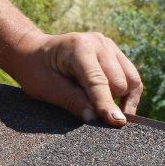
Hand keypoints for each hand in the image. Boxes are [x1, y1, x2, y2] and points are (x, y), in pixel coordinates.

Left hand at [8, 31, 142, 126]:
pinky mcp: (113, 51)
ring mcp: (108, 45)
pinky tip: (116, 104)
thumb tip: (95, 118)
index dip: (107, 104)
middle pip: (120, 81)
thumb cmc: (35, 70)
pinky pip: (131, 76)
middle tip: (93, 113)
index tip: (116, 122)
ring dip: (122, 98)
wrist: (32, 51)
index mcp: (78, 48)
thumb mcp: (46, 89)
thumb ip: (72, 101)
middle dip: (110, 101)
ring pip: (131, 79)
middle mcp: (98, 42)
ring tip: (106, 110)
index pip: (99, 82)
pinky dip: (127, 92)